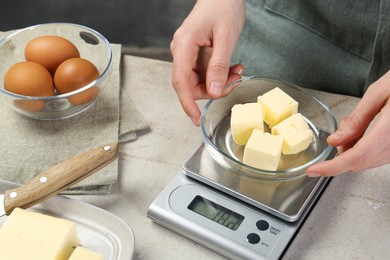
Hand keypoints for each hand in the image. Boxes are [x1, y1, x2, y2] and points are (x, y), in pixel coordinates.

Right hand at [170, 0, 245, 125]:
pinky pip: (205, 73)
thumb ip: (219, 66)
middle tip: (235, 81)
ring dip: (219, 82)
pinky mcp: (196, 54)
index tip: (196, 119)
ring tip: (237, 71)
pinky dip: (220, 75)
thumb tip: (213, 91)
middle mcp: (181, 51)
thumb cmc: (223, 5)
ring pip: (199, 81)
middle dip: (213, 89)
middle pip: (190, 85)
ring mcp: (187, 53)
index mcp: (183, 46)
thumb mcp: (226, 37)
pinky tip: (233, 67)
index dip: (188, 103)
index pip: (180, 82)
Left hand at [307, 70, 389, 176]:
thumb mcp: (378, 93)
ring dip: (352, 150)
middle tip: (339, 131)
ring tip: (355, 125)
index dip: (332, 168)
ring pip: (366, 161)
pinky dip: (362, 148)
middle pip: (359, 162)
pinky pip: (376, 156)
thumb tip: (335, 141)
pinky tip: (363, 133)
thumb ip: (357, 119)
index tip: (314, 171)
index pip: (356, 157)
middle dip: (341, 152)